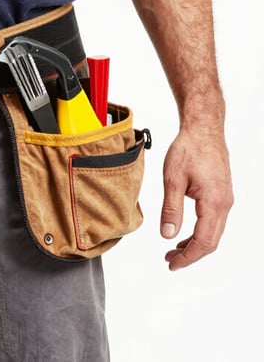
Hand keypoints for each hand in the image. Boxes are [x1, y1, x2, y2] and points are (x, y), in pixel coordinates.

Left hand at [160, 127, 232, 269]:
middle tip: (169, 260)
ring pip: (213, 233)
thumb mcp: (172, 179)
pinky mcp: (221, 194)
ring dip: (195, 245)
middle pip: (211, 242)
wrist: (203, 129)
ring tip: (173, 250)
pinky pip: (213, 221)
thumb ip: (171, 209)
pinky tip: (184, 233)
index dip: (188, 257)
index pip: (203, 241)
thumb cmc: (188, 149)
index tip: (172, 264)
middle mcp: (224, 204)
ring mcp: (225, 200)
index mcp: (213, 203)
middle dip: (191, 255)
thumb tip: (167, 234)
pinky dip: (199, 232)